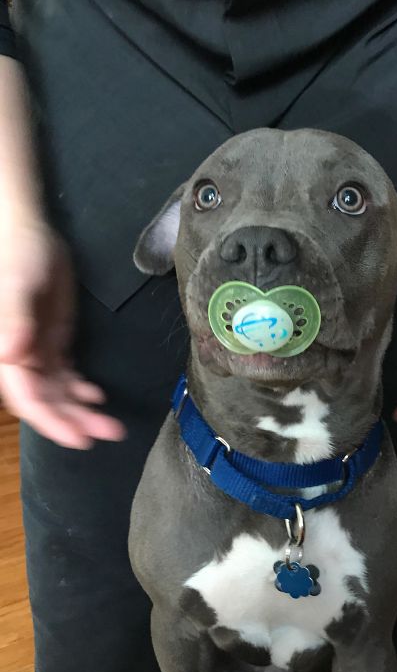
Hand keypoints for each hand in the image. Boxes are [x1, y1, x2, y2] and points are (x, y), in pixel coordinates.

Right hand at [0, 216, 125, 447]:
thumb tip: (11, 356)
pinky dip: (80, 389)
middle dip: (75, 420)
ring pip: (59, 392)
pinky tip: (97, 397)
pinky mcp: (52, 342)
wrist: (29, 233)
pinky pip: (65, 376)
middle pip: (47, 400)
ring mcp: (37, 352)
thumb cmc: (18, 253)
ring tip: (112, 426)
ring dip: (82, 410)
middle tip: (109, 434)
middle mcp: (20, 358)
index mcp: (7, 351)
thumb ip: (14, 318)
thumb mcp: (17, 283)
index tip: (77, 438)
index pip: (28, 395)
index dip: (51, 420)